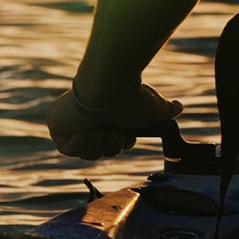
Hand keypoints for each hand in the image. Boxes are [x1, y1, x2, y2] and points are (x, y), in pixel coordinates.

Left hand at [46, 80, 181, 159]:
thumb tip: (178, 107)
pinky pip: (69, 149)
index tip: (126, 132)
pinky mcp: (59, 128)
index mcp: (111, 113)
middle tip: (114, 129)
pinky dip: (80, 141)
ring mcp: (75, 122)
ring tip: (100, 125)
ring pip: (87, 151)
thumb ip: (165, 110)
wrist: (108, 88)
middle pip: (103, 149)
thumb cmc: (132, 95)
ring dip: (98, 141)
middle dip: (111, 142)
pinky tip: (84, 127)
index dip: (122, 141)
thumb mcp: (154, 107)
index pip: (116, 141)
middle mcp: (93, 117)